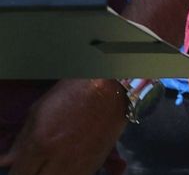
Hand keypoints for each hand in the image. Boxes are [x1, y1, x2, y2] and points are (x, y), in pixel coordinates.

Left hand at [0, 79, 126, 174]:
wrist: (112, 89)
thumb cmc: (72, 93)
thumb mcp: (39, 110)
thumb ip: (22, 139)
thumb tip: (8, 161)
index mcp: (40, 143)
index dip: (18, 171)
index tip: (21, 166)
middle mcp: (58, 159)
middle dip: (32, 173)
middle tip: (34, 165)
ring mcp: (78, 165)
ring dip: (50, 174)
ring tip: (51, 163)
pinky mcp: (94, 166)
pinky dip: (66, 174)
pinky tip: (65, 164)